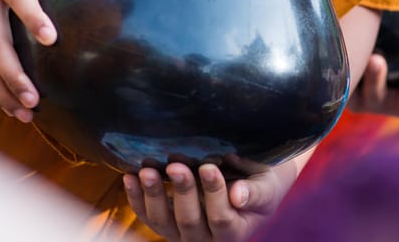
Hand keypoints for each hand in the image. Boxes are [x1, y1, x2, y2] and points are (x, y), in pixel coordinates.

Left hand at [124, 160, 294, 241]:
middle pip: (190, 220)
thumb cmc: (263, 182)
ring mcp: (184, 233)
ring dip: (154, 195)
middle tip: (176, 165)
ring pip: (164, 221)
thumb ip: (255, 192)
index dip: (214, 193)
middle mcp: (207, 238)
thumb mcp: (267, 186)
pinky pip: (148, 216)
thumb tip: (238, 196)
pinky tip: (131, 176)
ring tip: (147, 170)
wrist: (252, 185)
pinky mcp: (167, 223)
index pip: (222, 218)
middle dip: (182, 191)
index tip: (208, 167)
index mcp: (236, 231)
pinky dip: (137, 197)